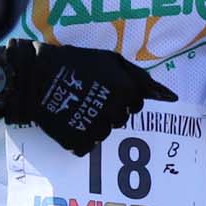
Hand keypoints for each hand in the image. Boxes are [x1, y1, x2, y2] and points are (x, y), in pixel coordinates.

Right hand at [0, 40, 176, 152]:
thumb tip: (171, 97)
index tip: (105, 88)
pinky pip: (88, 145)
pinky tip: (69, 120)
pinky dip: (80, 136)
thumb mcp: (111, 60)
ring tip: (77, 106)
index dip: (122, 95)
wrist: (34, 77)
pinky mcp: (79, 143)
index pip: (136, 104)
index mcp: (125, 91)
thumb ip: (141, 79)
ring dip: (95, 123)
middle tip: (89, 96)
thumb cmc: (76, 63)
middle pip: (122, 119)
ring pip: (106, 133)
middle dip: (109, 109)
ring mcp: (96, 130)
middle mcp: (114, 112)